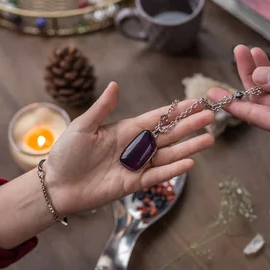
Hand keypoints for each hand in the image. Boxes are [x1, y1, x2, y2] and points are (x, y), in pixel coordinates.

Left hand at [46, 82, 214, 214]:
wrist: (58, 185)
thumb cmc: (67, 153)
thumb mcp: (83, 126)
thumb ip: (102, 108)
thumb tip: (116, 85)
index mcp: (125, 129)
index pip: (157, 118)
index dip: (177, 110)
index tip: (197, 102)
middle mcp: (135, 146)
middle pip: (168, 134)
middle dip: (190, 126)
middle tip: (212, 116)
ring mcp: (136, 165)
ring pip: (168, 154)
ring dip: (188, 147)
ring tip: (209, 139)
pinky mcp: (134, 184)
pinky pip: (157, 175)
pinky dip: (172, 170)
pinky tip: (189, 162)